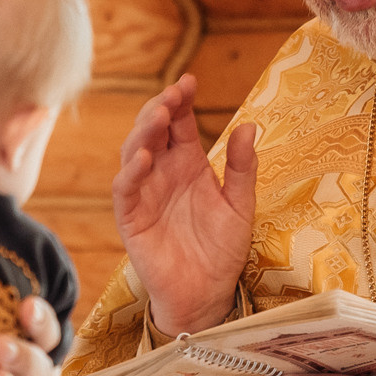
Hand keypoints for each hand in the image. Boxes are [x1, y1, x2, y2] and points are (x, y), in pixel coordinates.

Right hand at [112, 74, 257, 335]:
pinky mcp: (131, 218)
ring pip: (134, 152)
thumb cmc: (222, 250)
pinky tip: (144, 159)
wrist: (206, 294)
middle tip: (172, 96)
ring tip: (158, 118)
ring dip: (143, 133)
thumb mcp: (240, 205)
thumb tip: (250, 126)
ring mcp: (144, 193)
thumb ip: (242, 168)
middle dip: (160, 109)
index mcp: (188, 163)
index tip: (190, 81)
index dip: (180, 100)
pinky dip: (131, 172)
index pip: (179, 123)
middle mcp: (163, 172)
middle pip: (153, 130)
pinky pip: (125, 190)